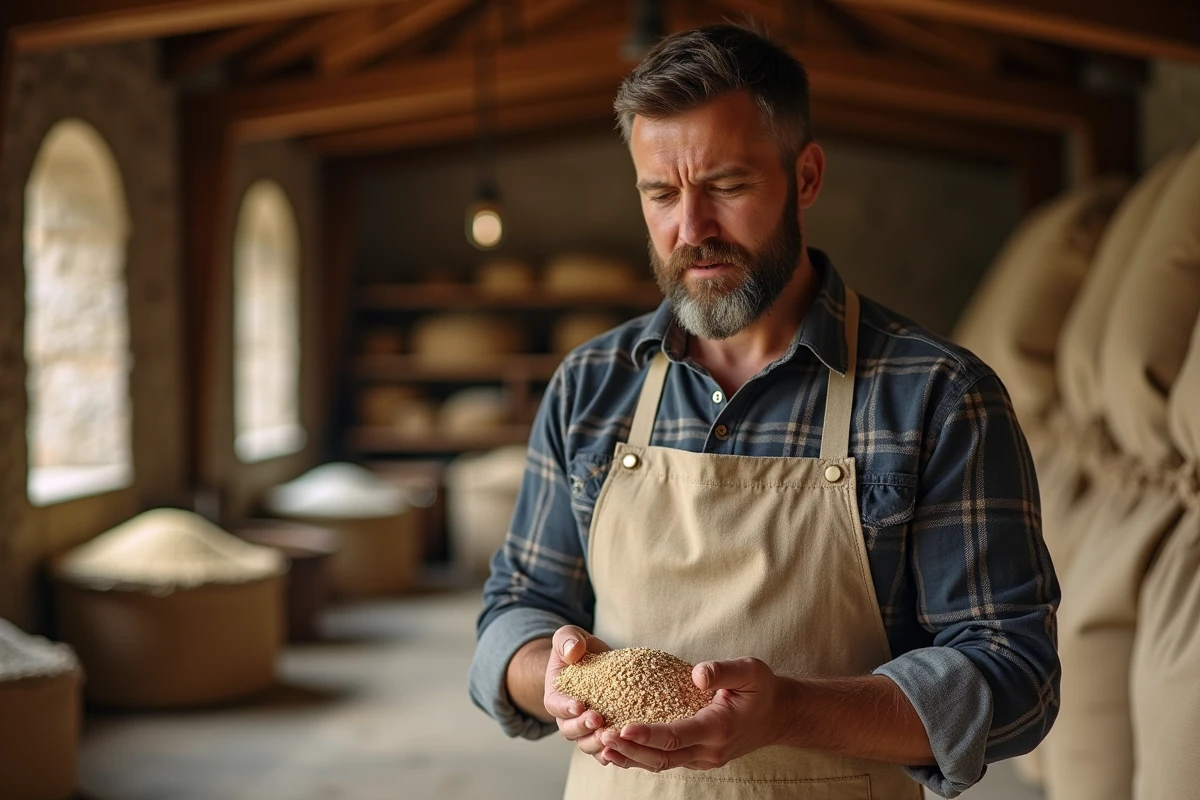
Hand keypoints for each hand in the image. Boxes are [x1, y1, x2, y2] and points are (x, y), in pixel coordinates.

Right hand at [543, 626, 613, 764]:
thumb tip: (572, 651)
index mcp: (556, 695)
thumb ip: (567, 639)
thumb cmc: (577, 649)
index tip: (580, 704)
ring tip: (611, 736)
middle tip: (598, 719)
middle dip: (583, 727)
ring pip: (587, 744)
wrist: (591, 662)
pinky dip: (611, 754)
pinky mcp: (603, 733)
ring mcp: (585, 729)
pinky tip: (623, 751)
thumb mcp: (568, 636)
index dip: (566, 708)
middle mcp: (567, 717)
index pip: (556, 706)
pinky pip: (605, 750)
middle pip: (570, 730)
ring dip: (597, 743)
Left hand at [597, 656, 789, 771]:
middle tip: (601, 736)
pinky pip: (666, 761)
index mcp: (719, 728)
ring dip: (631, 757)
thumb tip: (697, 674)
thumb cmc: (762, 690)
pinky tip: (619, 749)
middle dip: (630, 749)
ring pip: (661, 764)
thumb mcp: (750, 671)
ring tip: (602, 745)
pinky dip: (641, 757)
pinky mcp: (698, 757)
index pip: (676, 736)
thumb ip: (724, 671)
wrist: (779, 717)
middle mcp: (709, 750)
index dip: (647, 734)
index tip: (622, 727)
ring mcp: (703, 758)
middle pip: (662, 757)